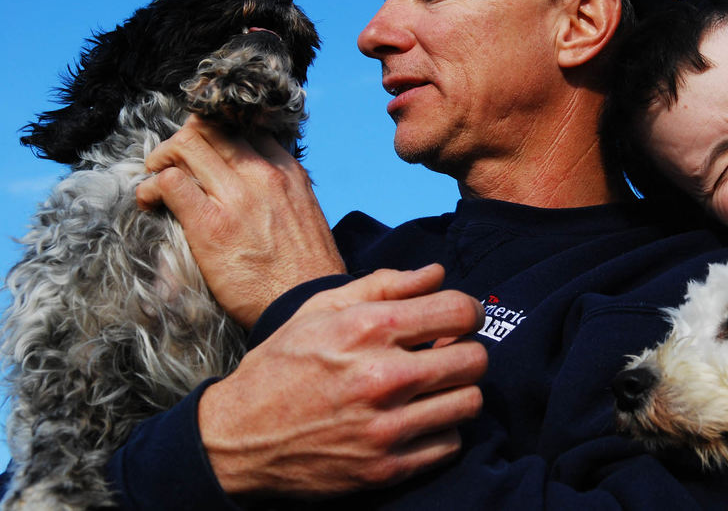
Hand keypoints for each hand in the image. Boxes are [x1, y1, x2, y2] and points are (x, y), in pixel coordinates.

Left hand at [136, 115, 345, 326]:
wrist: (307, 305)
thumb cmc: (307, 270)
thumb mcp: (307, 213)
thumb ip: (283, 191)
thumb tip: (258, 187)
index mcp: (288, 172)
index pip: (244, 127)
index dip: (216, 133)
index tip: (204, 151)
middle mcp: (263, 175)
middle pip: (210, 128)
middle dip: (183, 139)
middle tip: (171, 160)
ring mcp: (236, 196)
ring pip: (187, 144)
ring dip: (163, 157)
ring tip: (155, 176)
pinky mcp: (210, 224)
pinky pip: (170, 183)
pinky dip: (151, 187)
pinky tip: (149, 201)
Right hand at [198, 263, 487, 496]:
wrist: (238, 437)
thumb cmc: (283, 363)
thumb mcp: (321, 308)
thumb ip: (385, 284)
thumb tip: (437, 273)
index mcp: (368, 329)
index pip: (459, 311)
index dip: (468, 311)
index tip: (458, 319)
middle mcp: (382, 377)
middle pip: (475, 359)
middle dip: (467, 351)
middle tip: (447, 355)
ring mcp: (385, 427)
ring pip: (470, 402)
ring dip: (459, 392)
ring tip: (435, 388)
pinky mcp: (385, 468)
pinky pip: (450, 443)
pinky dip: (441, 430)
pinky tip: (418, 419)